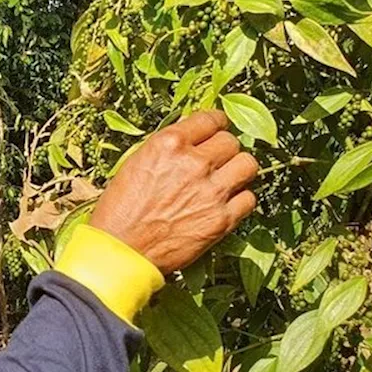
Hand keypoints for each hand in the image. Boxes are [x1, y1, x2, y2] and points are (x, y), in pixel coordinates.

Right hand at [89, 110, 258, 273]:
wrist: (122, 252)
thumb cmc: (122, 210)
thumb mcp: (136, 164)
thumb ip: (167, 147)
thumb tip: (192, 136)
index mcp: (169, 144)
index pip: (210, 119)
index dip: (215, 124)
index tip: (216, 130)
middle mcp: (195, 163)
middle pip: (231, 142)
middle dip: (224, 150)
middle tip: (216, 161)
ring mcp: (212, 192)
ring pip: (248, 165)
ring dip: (238, 170)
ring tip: (227, 179)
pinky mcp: (222, 220)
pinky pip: (249, 198)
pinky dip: (240, 200)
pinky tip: (225, 203)